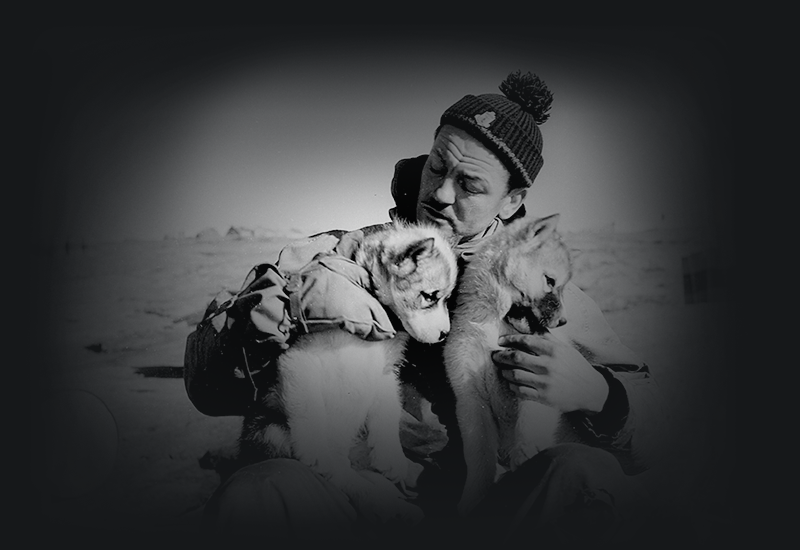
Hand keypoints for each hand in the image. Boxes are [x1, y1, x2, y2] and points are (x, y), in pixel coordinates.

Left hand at [492, 332, 608, 413]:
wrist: (591, 390)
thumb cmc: (575, 366)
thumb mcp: (564, 349)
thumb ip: (546, 338)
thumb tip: (530, 324)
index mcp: (553, 350)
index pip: (525, 341)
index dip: (509, 340)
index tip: (500, 341)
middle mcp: (548, 365)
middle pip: (516, 357)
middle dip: (501, 356)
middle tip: (495, 356)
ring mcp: (545, 382)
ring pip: (515, 375)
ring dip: (505, 372)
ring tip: (503, 370)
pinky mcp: (544, 397)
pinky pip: (520, 391)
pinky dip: (512, 386)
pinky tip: (511, 383)